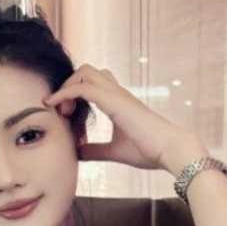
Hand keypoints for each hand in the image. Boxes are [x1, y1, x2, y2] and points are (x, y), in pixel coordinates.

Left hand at [43, 64, 207, 175]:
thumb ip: (95, 150)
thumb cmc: (149, 150)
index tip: (65, 116)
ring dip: (66, 87)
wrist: (171, 150)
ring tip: (63, 111)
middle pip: (86, 71)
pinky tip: (55, 106)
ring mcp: (117, 94)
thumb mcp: (114, 151)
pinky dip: (65, 94)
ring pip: (84, 72)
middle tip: (64, 112)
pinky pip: (83, 88)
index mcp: (118, 101)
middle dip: (68, 86)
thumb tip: (77, 154)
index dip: (73, 93)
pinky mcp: (115, 101)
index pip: (92, 83)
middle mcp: (117, 93)